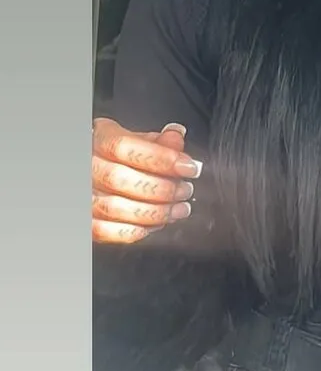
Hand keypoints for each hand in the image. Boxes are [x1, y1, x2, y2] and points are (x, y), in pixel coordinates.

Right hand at [92, 118, 201, 243]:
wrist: (94, 168)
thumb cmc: (119, 153)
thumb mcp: (139, 139)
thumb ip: (160, 140)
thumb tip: (176, 138)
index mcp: (99, 139)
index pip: (125, 147)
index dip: (161, 158)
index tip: (188, 167)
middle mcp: (86, 167)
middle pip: (120, 179)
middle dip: (161, 188)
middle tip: (185, 190)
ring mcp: (82, 196)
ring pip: (114, 208)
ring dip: (154, 212)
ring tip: (178, 209)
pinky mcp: (85, 221)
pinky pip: (105, 231)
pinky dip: (135, 231)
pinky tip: (155, 224)